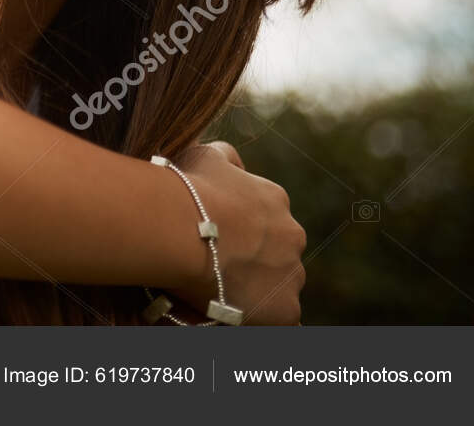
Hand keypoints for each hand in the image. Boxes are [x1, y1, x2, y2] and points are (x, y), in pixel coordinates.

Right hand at [165, 141, 306, 324]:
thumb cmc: (187, 189)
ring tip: (222, 294)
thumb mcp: (205, 155)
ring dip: (256, 289)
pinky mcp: (285, 308)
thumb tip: (234, 162)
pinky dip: (260, 317)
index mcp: (275, 200)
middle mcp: (292, 235)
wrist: (181, 228)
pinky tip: (236, 314)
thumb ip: (226, 157)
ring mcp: (292, 274)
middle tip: (217, 266)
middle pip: (277, 253)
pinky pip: (280, 319)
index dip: (240, 230)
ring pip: (279, 285)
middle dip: (253, 260)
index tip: (217, 237)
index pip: (264, 219)